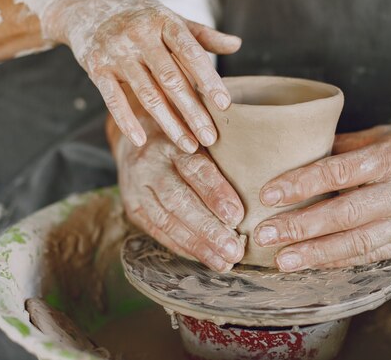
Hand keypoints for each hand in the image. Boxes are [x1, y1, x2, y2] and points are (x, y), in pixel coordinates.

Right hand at [16, 0, 240, 152]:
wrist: (84, 6)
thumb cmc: (137, 16)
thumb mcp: (168, 18)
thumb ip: (201, 35)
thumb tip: (237, 44)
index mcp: (164, 21)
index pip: (191, 53)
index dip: (208, 79)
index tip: (225, 105)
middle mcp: (140, 35)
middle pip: (171, 79)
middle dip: (193, 111)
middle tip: (211, 139)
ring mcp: (116, 52)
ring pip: (146, 94)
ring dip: (169, 123)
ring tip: (188, 146)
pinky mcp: (96, 68)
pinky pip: (113, 99)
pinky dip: (127, 121)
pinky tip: (142, 140)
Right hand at [115, 118, 244, 271]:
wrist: (135, 134)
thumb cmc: (181, 134)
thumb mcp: (197, 130)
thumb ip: (219, 149)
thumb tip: (257, 180)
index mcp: (170, 141)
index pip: (194, 168)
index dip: (216, 193)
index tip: (237, 216)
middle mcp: (149, 164)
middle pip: (178, 200)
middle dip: (208, 229)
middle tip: (234, 249)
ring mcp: (136, 188)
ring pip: (166, 221)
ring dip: (197, 245)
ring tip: (223, 261)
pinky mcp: (133, 207)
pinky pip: (158, 231)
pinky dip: (182, 247)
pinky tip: (204, 257)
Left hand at [254, 122, 390, 270]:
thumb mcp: (384, 134)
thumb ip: (342, 147)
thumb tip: (297, 154)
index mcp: (389, 158)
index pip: (337, 172)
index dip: (301, 184)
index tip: (269, 193)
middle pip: (344, 214)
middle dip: (300, 227)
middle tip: (266, 234)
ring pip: (358, 243)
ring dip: (316, 254)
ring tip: (283, 260)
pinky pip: (372, 256)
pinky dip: (340, 262)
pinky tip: (314, 264)